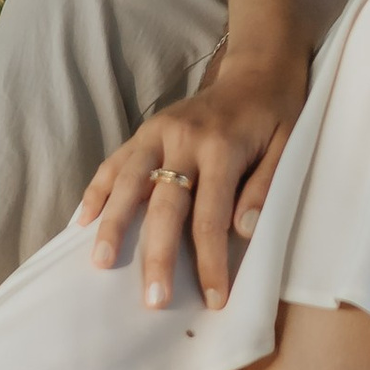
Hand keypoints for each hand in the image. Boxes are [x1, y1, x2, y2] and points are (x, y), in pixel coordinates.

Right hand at [74, 49, 307, 310]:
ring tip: (99, 263)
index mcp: (222, 147)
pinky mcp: (144, 131)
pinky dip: (96, 192)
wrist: (257, 70)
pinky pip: (114, 163)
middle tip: (153, 299)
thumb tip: (242, 232)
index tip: (213, 299)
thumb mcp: (287, 148)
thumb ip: (264, 188)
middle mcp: (183, 139)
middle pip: (164, 205)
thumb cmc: (275, 117)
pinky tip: (82, 223)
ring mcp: (158, 132)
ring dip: (112, 224)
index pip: (212, 215)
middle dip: (157, 255)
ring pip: (128, 182)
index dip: (211, 261)